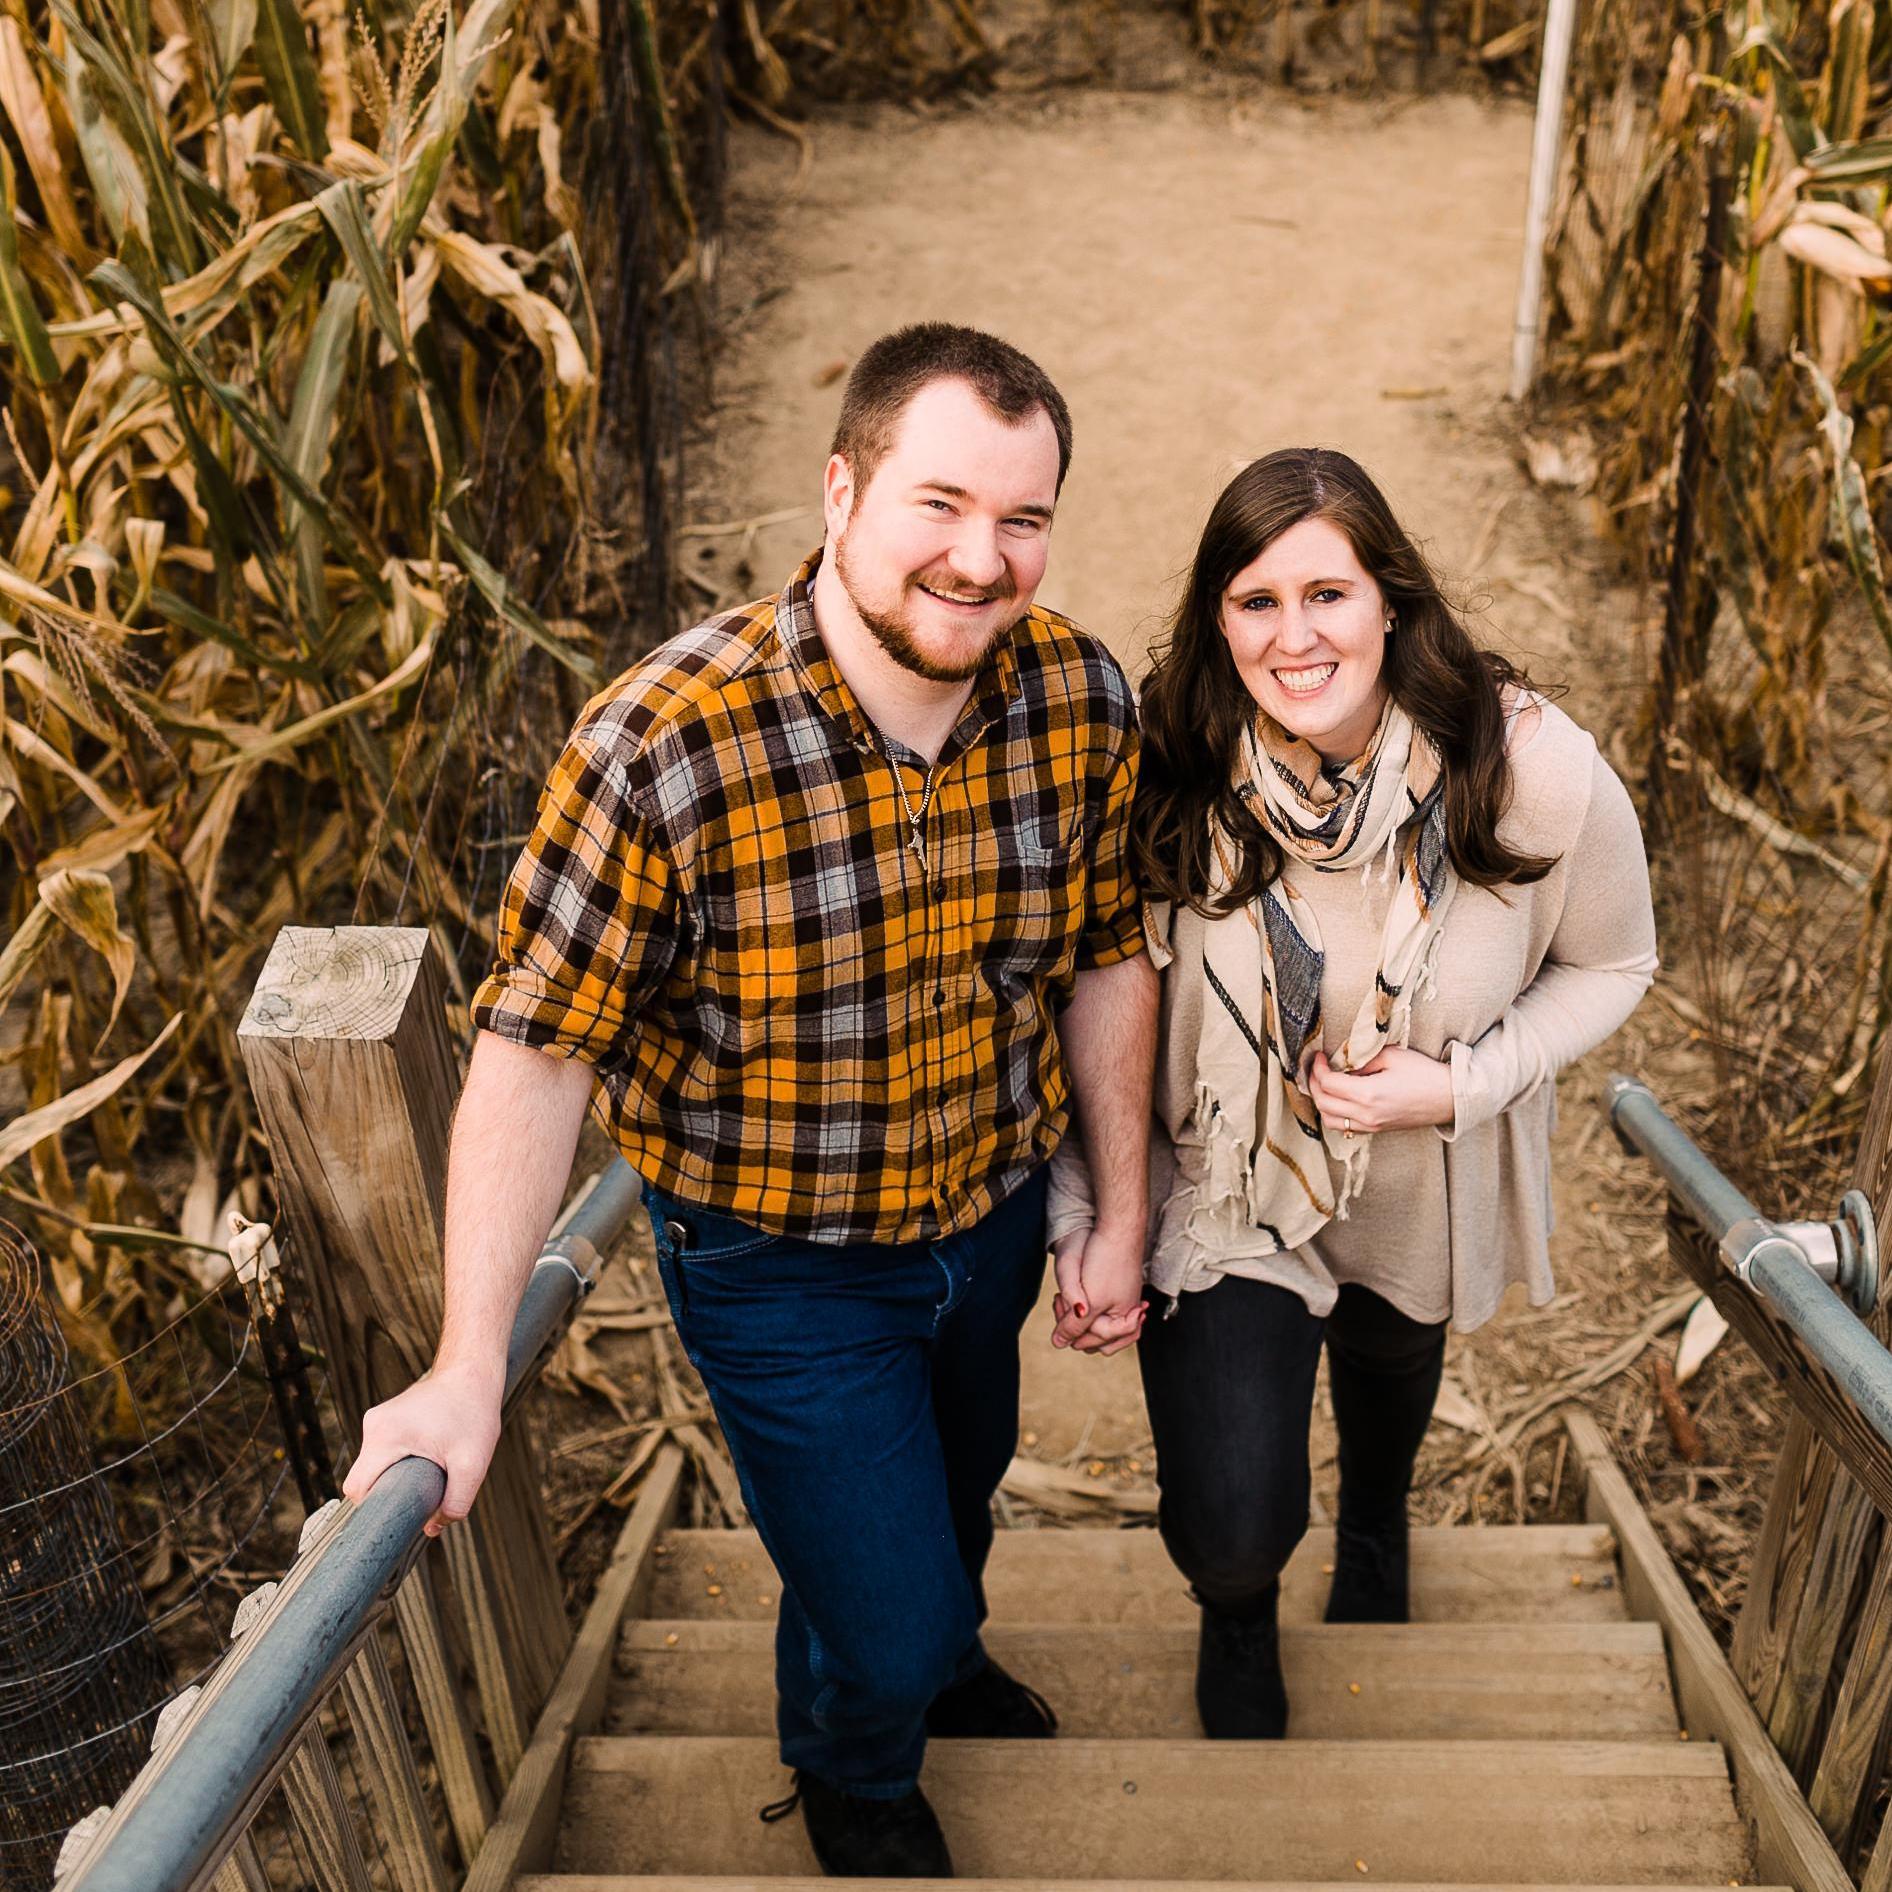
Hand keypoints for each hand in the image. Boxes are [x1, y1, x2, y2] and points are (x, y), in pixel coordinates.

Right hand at [342, 1360, 503, 1536]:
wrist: (474, 1373)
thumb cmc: (474, 1412)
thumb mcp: (472, 1464)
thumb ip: (456, 1502)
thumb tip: (433, 1529)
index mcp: (384, 1435)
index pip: (358, 1488)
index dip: (374, 1510)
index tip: (398, 1518)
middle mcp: (374, 1425)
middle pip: (367, 1479)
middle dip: (392, 1494)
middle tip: (424, 1496)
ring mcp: (379, 1420)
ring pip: (377, 1467)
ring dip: (399, 1477)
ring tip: (432, 1471)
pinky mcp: (388, 1420)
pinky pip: (386, 1454)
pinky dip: (403, 1463)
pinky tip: (430, 1458)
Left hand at [1050, 1225, 1148, 1355]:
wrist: (1118, 1228)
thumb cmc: (1108, 1262)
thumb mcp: (1090, 1299)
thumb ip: (1075, 1325)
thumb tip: (1058, 1343)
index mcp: (1125, 1321)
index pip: (1094, 1342)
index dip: (1074, 1329)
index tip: (1064, 1306)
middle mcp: (1128, 1315)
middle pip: (1096, 1337)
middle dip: (1076, 1325)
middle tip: (1063, 1301)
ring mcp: (1123, 1302)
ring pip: (1095, 1324)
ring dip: (1077, 1315)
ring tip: (1065, 1296)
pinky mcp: (1116, 1290)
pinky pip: (1098, 1309)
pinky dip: (1082, 1304)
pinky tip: (1074, 1292)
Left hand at [1307, 1045, 1454, 1135]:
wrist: (1449, 1098)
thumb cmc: (1424, 1074)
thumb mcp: (1391, 1057)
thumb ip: (1362, 1060)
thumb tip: (1342, 1064)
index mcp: (1368, 1095)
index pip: (1327, 1084)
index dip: (1317, 1068)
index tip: (1319, 1056)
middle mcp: (1366, 1115)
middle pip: (1323, 1103)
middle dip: (1313, 1084)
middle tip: (1315, 1068)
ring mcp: (1371, 1126)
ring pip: (1330, 1121)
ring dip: (1321, 1102)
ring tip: (1323, 1084)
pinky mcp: (1376, 1130)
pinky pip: (1344, 1127)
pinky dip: (1334, 1113)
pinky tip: (1338, 1098)